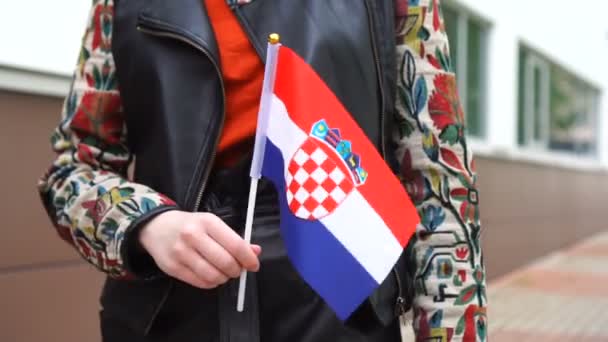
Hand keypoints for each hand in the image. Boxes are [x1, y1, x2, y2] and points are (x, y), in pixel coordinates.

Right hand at [139, 210, 260, 288]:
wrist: (156, 227)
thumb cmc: (190, 225)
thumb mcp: (212, 224)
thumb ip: (234, 239)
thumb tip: (255, 252)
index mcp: (207, 222)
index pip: (235, 244)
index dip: (248, 259)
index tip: (254, 265)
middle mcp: (193, 236)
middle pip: (225, 262)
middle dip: (237, 270)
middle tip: (237, 269)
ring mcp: (181, 253)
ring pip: (213, 276)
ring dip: (224, 278)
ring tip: (224, 273)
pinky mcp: (172, 268)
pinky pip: (200, 283)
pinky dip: (211, 283)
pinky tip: (212, 276)